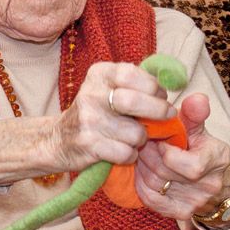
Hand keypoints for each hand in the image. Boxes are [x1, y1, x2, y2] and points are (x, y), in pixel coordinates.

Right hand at [53, 61, 175, 168]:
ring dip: (141, 139)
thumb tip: (170, 86)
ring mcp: (88, 120)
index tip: (160, 96)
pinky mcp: (89, 144)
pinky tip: (121, 150)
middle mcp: (90, 94)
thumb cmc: (95, 112)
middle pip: (135, 102)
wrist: (59, 139)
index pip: (133, 75)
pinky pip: (126, 153)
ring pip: (135, 133)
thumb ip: (135, 83)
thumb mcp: (108, 87)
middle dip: (159, 111)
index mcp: (99, 74)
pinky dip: (130, 155)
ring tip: (132, 137)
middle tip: (167, 116)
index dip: (154, 87)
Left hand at [132, 92, 229, 229]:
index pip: (191, 167)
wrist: (207, 179)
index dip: (168, 153)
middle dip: (148, 154)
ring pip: (155, 185)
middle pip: (166, 173)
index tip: (159, 141)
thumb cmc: (197, 147)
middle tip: (140, 143)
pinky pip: (151, 200)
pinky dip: (141, 184)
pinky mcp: (180, 212)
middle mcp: (210, 185)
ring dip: (142, 167)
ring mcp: (196, 202)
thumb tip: (198, 99)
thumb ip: (194, 113)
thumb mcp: (196, 128)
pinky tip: (141, 172)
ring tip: (141, 155)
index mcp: (218, 159)